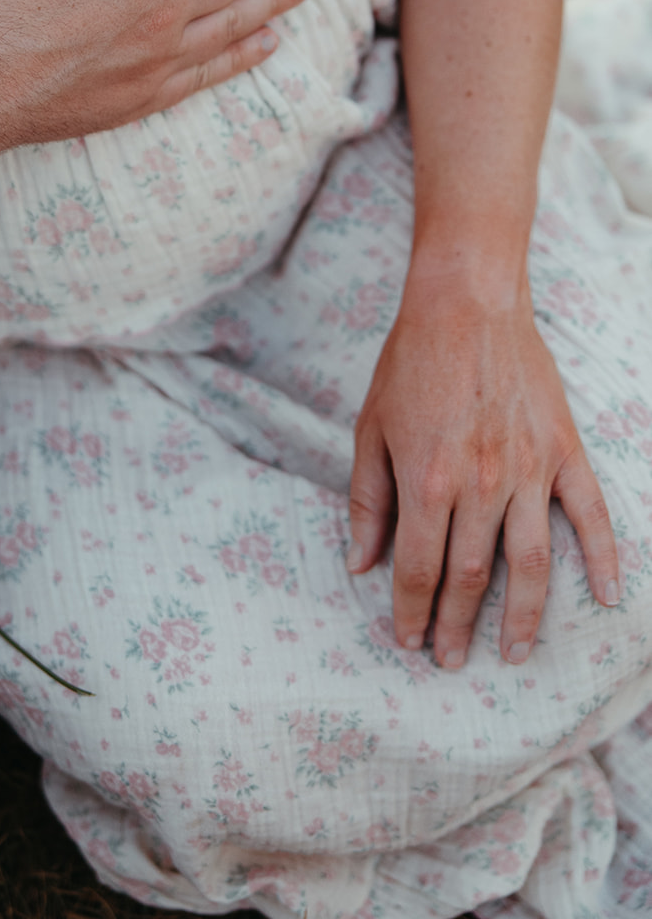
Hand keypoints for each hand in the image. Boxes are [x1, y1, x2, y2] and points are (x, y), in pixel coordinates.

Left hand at [347, 285, 619, 667]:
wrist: (465, 304)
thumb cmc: (410, 363)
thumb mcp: (370, 428)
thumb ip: (367, 499)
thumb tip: (360, 562)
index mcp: (427, 481)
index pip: (419, 569)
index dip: (412, 611)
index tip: (409, 640)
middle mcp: (481, 484)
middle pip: (471, 577)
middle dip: (458, 625)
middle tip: (452, 661)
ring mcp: (529, 470)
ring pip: (531, 564)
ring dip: (524, 618)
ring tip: (515, 654)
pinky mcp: (563, 450)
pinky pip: (590, 516)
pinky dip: (601, 560)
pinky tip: (605, 598)